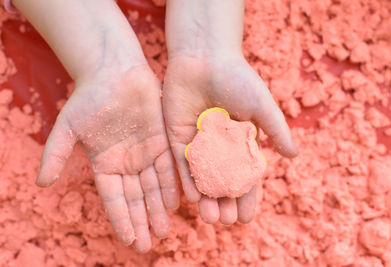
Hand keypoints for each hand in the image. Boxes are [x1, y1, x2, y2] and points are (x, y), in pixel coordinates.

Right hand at [36, 65, 178, 251]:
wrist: (114, 71)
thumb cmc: (89, 97)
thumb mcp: (69, 127)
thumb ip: (56, 154)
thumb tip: (42, 184)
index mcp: (105, 164)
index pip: (114, 199)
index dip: (122, 220)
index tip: (130, 240)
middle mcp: (126, 162)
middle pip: (136, 198)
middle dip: (142, 220)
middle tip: (150, 243)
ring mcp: (145, 152)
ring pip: (153, 186)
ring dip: (158, 208)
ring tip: (164, 230)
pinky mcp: (161, 140)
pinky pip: (168, 166)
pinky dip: (172, 184)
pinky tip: (175, 202)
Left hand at [162, 54, 297, 224]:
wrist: (205, 57)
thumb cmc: (237, 79)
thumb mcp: (262, 106)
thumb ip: (276, 130)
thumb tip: (294, 155)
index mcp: (240, 141)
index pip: (245, 176)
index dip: (246, 198)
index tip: (246, 219)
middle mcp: (219, 146)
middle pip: (222, 181)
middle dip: (224, 203)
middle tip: (225, 221)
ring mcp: (198, 142)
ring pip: (202, 177)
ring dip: (206, 198)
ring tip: (210, 217)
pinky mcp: (178, 136)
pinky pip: (181, 163)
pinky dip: (187, 180)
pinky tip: (192, 198)